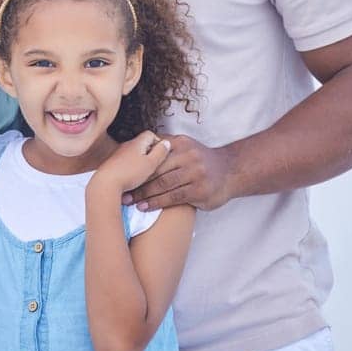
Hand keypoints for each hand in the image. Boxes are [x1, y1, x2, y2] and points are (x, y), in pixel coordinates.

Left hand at [90, 130, 172, 196]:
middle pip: (142, 144)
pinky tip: (133, 179)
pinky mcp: (112, 165)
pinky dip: (131, 169)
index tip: (162, 153)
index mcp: (136, 143)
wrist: (106, 184)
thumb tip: (166, 143)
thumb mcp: (150, 163)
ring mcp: (118, 155)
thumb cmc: (128, 174)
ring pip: (133, 154)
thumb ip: (160, 152)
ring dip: (140, 162)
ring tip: (145, 174)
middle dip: (150, 154)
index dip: (159, 142)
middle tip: (155, 165)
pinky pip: (125, 163)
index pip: (150, 134)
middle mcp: (126, 146)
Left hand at [121, 134, 235, 211]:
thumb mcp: (187, 146)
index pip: (154, 154)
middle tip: (120, 190)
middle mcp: (188, 156)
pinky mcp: (199, 190)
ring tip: (129, 201)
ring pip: (163, 184)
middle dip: (137, 181)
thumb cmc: (202, 161)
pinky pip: (174, 197)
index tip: (121, 174)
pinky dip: (157, 202)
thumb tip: (140, 144)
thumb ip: (167, 147)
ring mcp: (195, 173)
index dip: (136, 165)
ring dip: (144, 194)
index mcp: (181, 143)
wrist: (231, 171)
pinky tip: (145, 207)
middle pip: (156, 169)